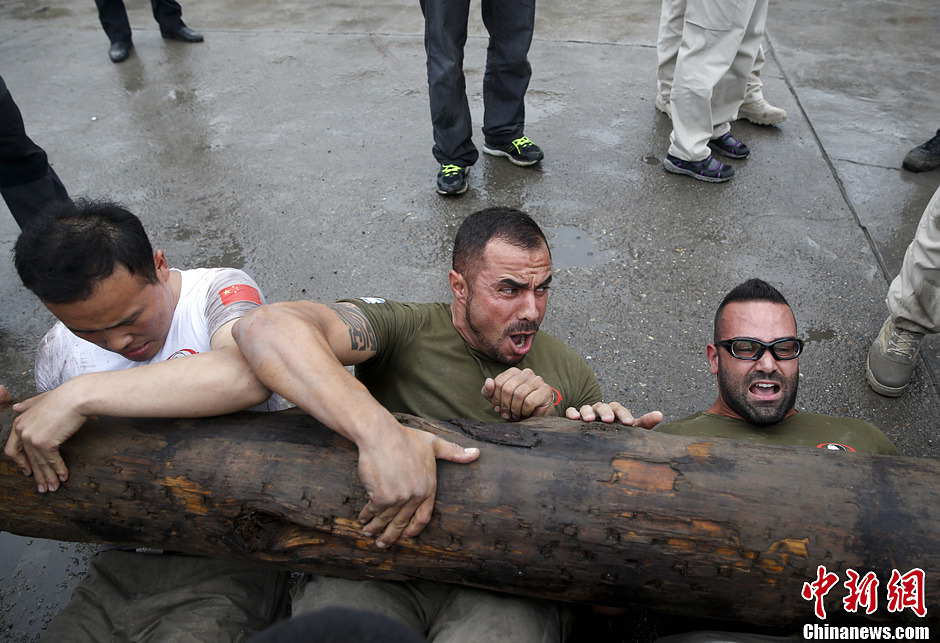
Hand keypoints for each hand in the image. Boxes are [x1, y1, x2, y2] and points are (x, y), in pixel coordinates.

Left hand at [4, 385, 87, 492]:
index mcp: (19, 422)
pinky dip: (59, 470)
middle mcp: (22, 432)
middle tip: (43, 487)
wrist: (76, 397)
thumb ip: (28, 405)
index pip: (13, 449)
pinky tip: (64, 477)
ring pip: (41, 463)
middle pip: (29, 460)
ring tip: (53, 488)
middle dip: (38, 476)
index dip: (21, 463)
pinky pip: (53, 461)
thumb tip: (16, 407)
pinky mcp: (46, 443)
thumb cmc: (63, 396)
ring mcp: (33, 438)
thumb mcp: (41, 399)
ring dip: (48, 477)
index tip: (28, 472)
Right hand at [356, 421, 479, 547]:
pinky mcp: (382, 498)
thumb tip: (476, 453)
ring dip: (375, 529)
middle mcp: (415, 496)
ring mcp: (399, 498)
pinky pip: (373, 512)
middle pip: (402, 522)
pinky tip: (362, 520)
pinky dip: (366, 516)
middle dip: (391, 535)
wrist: (381, 435)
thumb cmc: (405, 438)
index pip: (424, 516)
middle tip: (383, 544)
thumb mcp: (433, 444)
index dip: (414, 528)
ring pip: (386, 520)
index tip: (407, 535)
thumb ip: (454, 452)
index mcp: (429, 487)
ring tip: (367, 534)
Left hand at [481, 367, 555, 420]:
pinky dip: (524, 411)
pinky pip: (529, 401)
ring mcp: (537, 380)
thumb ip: (489, 391)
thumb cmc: (515, 406)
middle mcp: (526, 373)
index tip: (498, 407)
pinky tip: (526, 413)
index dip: (496, 398)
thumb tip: (489, 381)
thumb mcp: (497, 399)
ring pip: (519, 394)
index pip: (499, 382)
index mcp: (514, 372)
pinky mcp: (546, 390)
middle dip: (505, 405)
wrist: (535, 416)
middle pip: (508, 388)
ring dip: (515, 409)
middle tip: (507, 414)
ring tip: (516, 415)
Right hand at [565, 402, 662, 428]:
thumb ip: (645, 423)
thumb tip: (660, 415)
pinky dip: (572, 412)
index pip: (620, 409)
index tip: (628, 423)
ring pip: (587, 407)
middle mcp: (601, 410)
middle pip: (603, 406)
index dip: (624, 414)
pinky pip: (571, 411)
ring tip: (588, 419)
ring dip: (588, 411)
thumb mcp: (631, 429)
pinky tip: (573, 418)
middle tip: (608, 420)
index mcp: (615, 412)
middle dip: (605, 412)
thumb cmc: (617, 433)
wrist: (597, 442)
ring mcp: (587, 413)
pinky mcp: (574, 418)